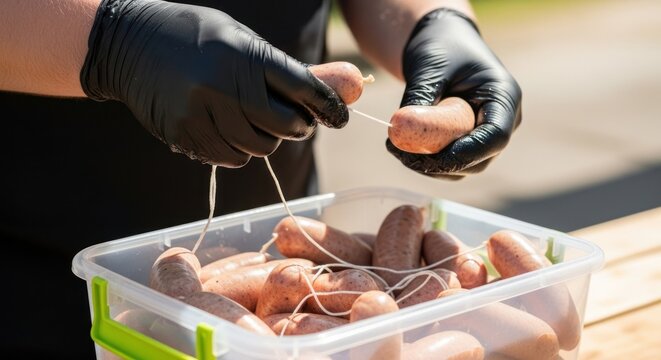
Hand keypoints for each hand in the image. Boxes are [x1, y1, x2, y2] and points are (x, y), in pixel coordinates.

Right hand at [81, 0, 347, 166]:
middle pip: (284, 126)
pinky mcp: (182, 134)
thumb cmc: (198, 37)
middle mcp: (223, 85)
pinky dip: (237, 150)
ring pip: (258, 148)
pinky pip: (229, 158)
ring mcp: (200, 113)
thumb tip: (352, 86)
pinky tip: (227, 128)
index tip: (340, 117)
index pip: (304, 89)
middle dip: (297, 126)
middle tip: (292, 118)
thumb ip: (292, 71)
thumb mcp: (245, 41)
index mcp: (244, 54)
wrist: (128, 42)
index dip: (329, 107)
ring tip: (250, 118)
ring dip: (265, 139)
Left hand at [387, 8, 521, 178]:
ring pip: (464, 168)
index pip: (494, 137)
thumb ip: (419, 98)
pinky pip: (452, 163)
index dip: (464, 153)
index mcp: (503, 96)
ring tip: (395, 149)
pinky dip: (427, 162)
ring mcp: (487, 134)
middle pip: (479, 159)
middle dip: (440, 164)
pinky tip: (401, 149)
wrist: (441, 42)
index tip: (428, 157)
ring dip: (430, 167)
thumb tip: (399, 131)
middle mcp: (503, 120)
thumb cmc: (440, 47)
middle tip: (401, 154)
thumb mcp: (428, 68)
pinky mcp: (469, 142)